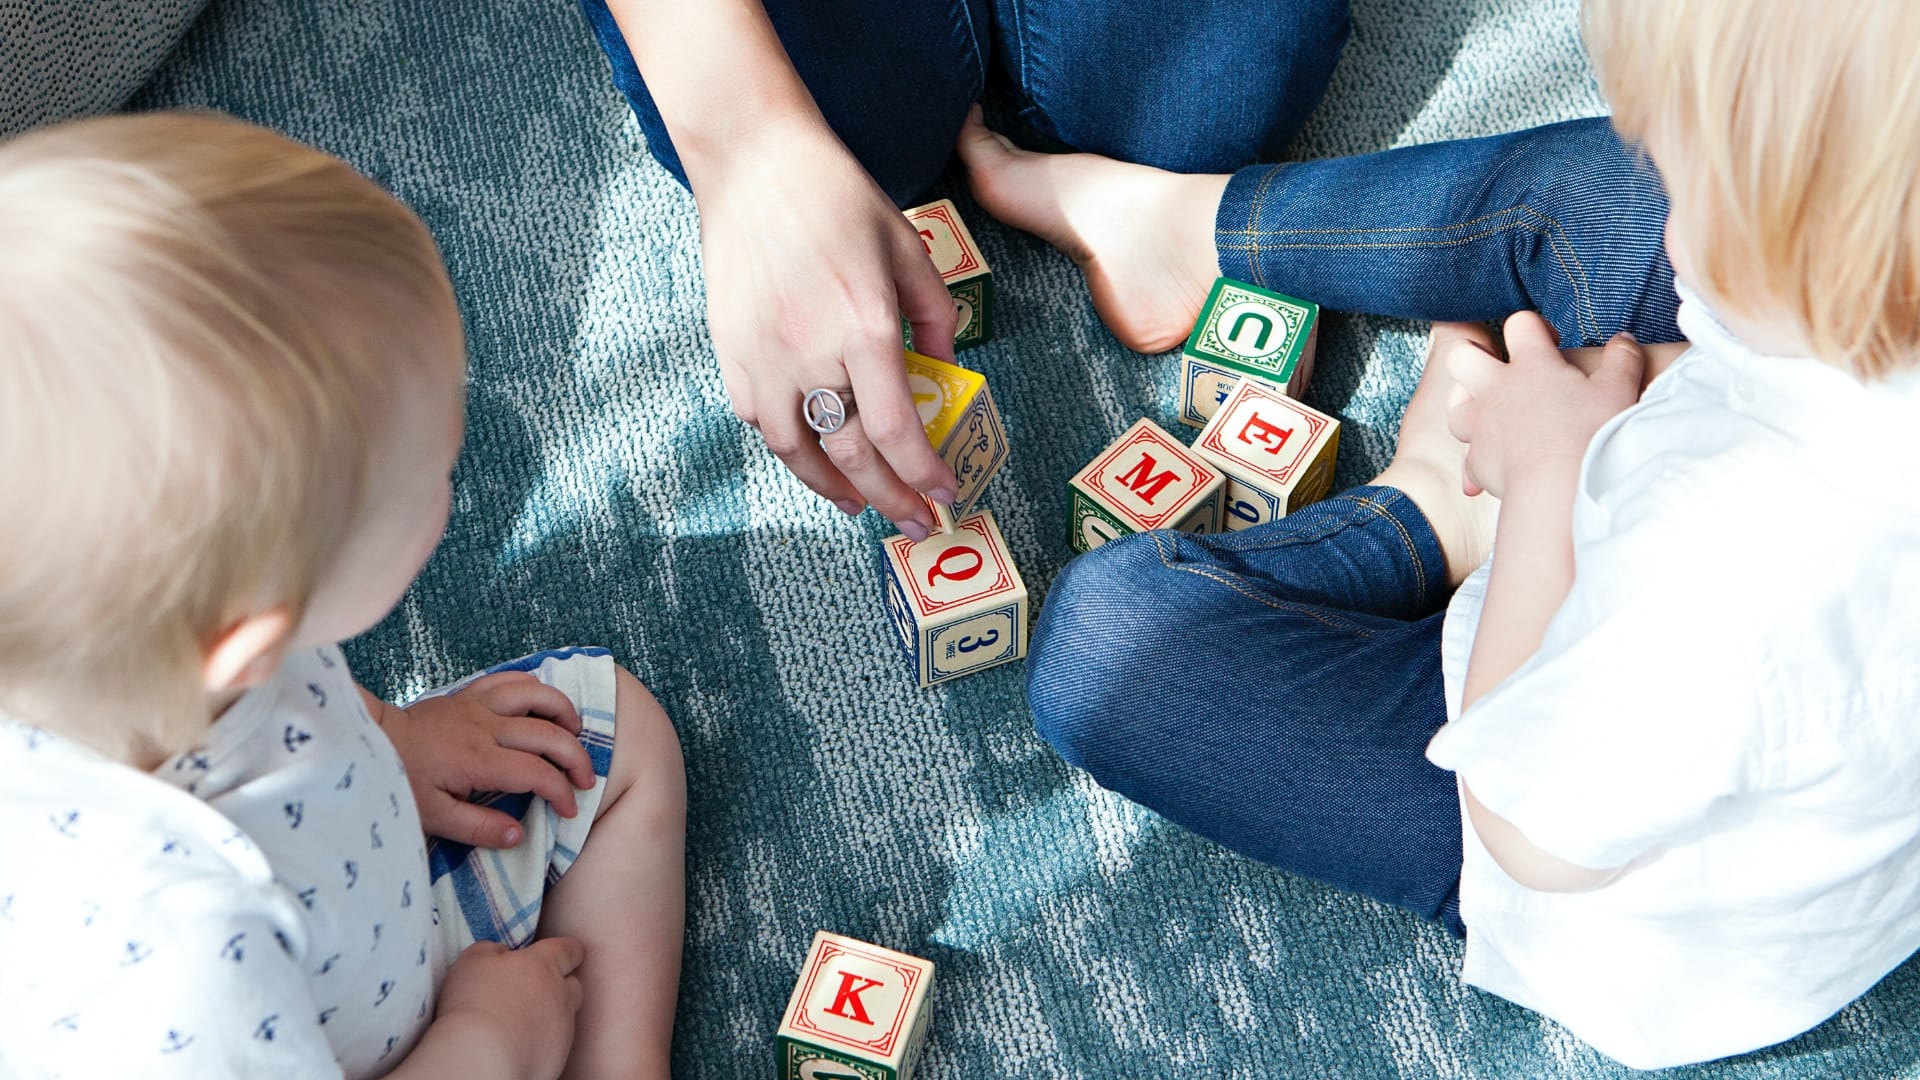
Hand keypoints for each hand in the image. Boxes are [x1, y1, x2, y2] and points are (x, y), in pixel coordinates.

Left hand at [368, 673, 594, 847]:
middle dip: (576, 757)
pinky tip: (544, 704)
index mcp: (478, 760)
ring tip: (576, 733)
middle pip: (548, 733)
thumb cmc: (400, 782)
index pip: (536, 773)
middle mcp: (485, 727)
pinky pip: (511, 679)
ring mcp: (478, 705)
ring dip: (564, 711)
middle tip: (586, 779)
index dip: (561, 792)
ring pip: (536, 694)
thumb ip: (478, 828)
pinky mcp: (469, 694)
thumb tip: (519, 835)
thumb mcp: (433, 817)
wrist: (370, 741)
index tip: (569, 810)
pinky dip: (535, 687)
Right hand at [435, 938, 585, 1079]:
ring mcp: (563, 1028)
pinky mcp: (559, 1057)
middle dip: (562, 985)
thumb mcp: (473, 960)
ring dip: (550, 1016)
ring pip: (566, 1017)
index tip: (569, 953)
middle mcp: (561, 995)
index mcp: (544, 965)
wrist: (482, 1055)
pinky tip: (521, 1046)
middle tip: (538, 991)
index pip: (569, 950)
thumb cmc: (474, 1002)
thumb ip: (491, 950)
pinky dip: (543, 1043)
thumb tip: (501, 953)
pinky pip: (556, 1045)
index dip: (569, 950)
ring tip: (523, 1022)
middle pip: (574, 985)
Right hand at [691, 116, 959, 539]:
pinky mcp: (731, 352)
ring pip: (798, 452)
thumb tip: (945, 375)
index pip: (897, 430)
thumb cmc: (837, 198)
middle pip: (853, 454)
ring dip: (834, 488)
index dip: (923, 474)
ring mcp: (763, 357)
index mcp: (864, 326)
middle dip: (891, 500)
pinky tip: (814, 454)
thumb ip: (935, 318)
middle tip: (916, 523)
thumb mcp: (908, 249)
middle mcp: (811, 352)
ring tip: (862, 502)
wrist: (754, 162)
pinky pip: (761, 421)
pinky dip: (791, 448)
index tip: (944, 495)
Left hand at [1444, 312, 1645, 498]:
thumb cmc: (1591, 434)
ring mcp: (1481, 425)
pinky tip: (1489, 470)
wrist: (1560, 486)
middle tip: (1498, 368)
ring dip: (1467, 405)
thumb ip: (1622, 359)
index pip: (1519, 324)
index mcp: (1532, 364)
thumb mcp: (1618, 390)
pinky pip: (1466, 458)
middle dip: (1474, 355)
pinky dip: (1476, 462)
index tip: (1550, 344)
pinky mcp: (1476, 461)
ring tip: (1489, 413)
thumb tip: (1623, 340)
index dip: (1533, 326)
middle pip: (1462, 355)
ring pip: (1454, 404)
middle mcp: (1497, 389)